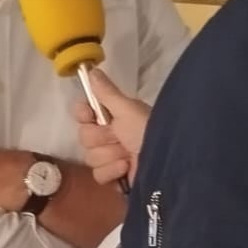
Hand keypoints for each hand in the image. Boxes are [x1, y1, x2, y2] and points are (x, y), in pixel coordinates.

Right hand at [72, 69, 149, 186]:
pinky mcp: (113, 178)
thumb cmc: (146, 130)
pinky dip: (112, 172)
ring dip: (110, 156)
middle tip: (119, 137)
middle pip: (84, 137)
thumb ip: (107, 92)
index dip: (82, 114)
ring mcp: (110, 158)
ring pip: (90, 157)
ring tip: (127, 155)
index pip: (82, 113)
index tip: (89, 114)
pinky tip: (126, 168)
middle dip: (102, 138)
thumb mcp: (127, 109)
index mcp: (112, 117)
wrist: (165, 162)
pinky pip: (98, 175)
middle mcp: (109, 137)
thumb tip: (92, 70)